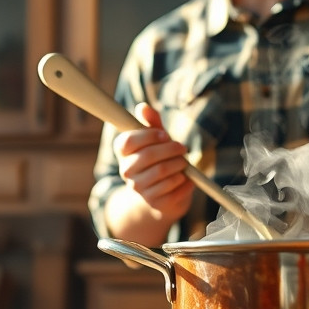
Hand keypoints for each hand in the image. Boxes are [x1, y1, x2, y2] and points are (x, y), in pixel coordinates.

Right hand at [114, 103, 193, 223]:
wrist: (163, 196)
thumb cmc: (159, 160)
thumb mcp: (157, 139)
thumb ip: (152, 123)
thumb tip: (143, 107)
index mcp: (123, 152)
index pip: (128, 141)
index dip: (148, 135)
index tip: (164, 134)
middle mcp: (126, 171)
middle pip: (148, 155)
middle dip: (171, 149)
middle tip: (182, 148)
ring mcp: (138, 188)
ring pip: (162, 170)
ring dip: (179, 164)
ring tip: (183, 163)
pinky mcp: (153, 202)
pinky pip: (172, 186)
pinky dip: (184, 180)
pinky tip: (184, 178)